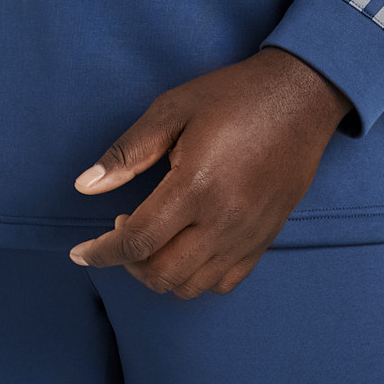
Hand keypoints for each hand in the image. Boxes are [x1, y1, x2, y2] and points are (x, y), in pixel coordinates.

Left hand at [68, 49, 351, 298]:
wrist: (302, 97)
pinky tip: (184, 249)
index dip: (101, 252)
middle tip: (121, 233)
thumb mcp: (171, 110)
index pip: (136, 240)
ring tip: (152, 241)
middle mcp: (223, 220)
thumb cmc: (234, 97)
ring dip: (159, 273)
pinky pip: (224, 282)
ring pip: (190, 286)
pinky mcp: (265, 239)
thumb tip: (85, 186)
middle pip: (161, 274)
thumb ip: (127, 153)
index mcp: (195, 186)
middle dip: (127, 264)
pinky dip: (195, 278)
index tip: (81, 253)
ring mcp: (247, 235)